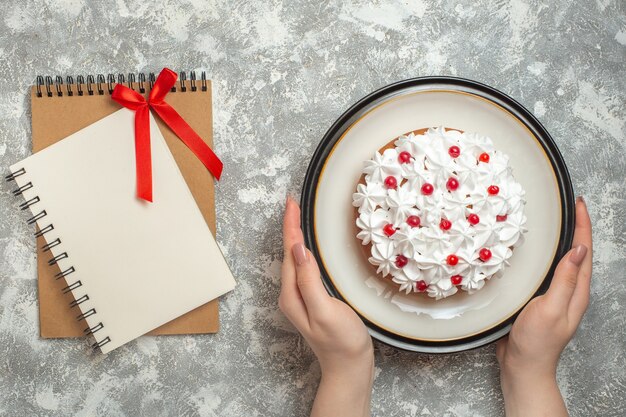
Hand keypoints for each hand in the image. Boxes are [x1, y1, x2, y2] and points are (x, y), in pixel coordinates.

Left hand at [281, 196, 372, 416]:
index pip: (289, 251)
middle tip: (294, 202)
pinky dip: (305, 250)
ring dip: (295, 236)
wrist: (349, 366)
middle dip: (290, 225)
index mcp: (291, 293)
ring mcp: (300, 297)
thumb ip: (309, 281)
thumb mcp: (325, 310)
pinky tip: (309, 245)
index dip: (290, 225)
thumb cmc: (341, 341)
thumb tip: (298, 249)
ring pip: (295, 259)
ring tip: (297, 216)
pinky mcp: (311, 299)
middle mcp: (291, 293)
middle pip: (289, 252)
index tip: (291, 202)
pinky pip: (304, 267)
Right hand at [496, 197, 591, 415]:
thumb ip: (565, 280)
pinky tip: (533, 251)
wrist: (522, 365)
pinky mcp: (539, 299)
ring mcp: (554, 295)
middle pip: (576, 252)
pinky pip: (546, 270)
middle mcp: (569, 290)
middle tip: (567, 205)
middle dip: (575, 227)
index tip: (577, 203)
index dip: (582, 225)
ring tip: (553, 221)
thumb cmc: (536, 341)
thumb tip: (579, 250)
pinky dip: (544, 255)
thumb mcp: (551, 308)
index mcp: (577, 291)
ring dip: (560, 239)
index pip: (584, 251)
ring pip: (561, 260)